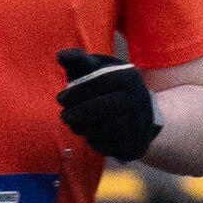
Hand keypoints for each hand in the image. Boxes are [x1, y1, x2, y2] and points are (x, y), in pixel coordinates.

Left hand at [54, 46, 159, 163]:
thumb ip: (78, 61)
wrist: (142, 114)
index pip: (100, 83)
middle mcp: (138, 99)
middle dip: (77, 113)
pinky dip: (94, 142)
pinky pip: (109, 147)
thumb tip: (60, 56)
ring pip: (105, 129)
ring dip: (83, 129)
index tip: (61, 99)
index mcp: (128, 77)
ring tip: (75, 125)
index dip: (76, 92)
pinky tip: (89, 135)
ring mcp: (139, 124)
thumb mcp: (97, 69)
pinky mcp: (135, 145)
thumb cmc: (109, 87)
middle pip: (102, 108)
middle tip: (64, 116)